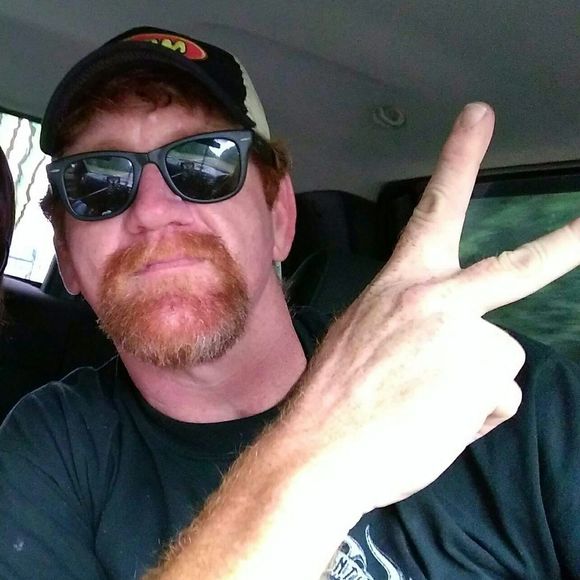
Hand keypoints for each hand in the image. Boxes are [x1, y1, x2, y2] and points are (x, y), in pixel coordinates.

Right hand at [286, 102, 579, 513]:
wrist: (319, 451)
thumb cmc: (333, 397)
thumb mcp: (359, 338)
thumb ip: (406, 323)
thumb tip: (443, 343)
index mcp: (398, 285)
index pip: (434, 210)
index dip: (459, 160)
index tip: (479, 117)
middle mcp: (436, 299)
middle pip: (515, 268)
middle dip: (562, 245)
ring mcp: (465, 337)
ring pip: (495, 358)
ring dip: (470, 385)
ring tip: (422, 405)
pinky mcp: (485, 378)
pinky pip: (496, 397)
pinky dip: (473, 414)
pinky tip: (434, 422)